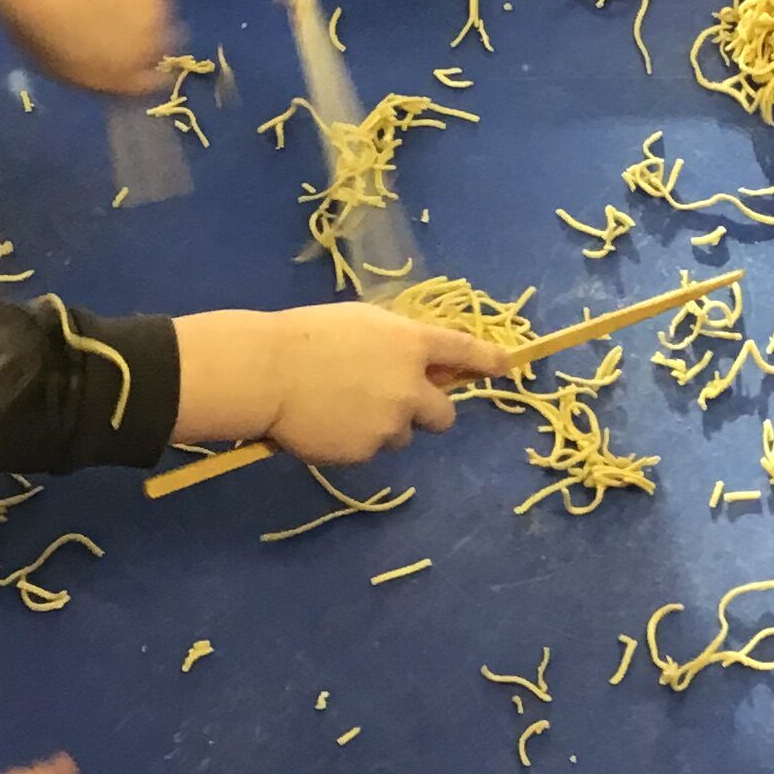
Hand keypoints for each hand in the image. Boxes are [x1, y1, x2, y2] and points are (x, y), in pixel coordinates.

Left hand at [0, 0, 173, 96]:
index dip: (139, 75)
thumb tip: (85, 65)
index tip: (129, 63)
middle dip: (143, 38)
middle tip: (118, 22)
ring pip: (158, 13)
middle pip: (158, 47)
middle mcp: (147, 48)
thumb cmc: (37, 20)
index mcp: (120, 76)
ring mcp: (156, 9)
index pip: (146, 85)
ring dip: (142, 7)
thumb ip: (77, 68)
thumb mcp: (46, 59)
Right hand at [171, 303, 513, 457]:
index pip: (464, 352)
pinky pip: (371, 449)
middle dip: (428, 413)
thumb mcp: (362, 323)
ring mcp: (389, 423)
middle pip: (445, 415)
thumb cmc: (308, 336)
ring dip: (384, 425)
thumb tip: (421, 362)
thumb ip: (398, 341)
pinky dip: (356, 440)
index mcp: (411, 344)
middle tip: (398, 404)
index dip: (488, 361)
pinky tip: (327, 423)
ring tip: (342, 407)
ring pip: (403, 435)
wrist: (267, 373)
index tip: (506, 368)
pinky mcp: (366, 451)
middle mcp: (410, 386)